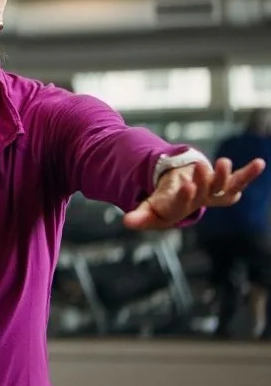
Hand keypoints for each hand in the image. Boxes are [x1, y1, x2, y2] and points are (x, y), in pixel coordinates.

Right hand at [123, 157, 266, 229]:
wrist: (182, 197)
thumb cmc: (165, 203)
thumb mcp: (150, 209)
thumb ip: (141, 216)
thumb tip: (127, 223)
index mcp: (178, 209)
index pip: (181, 205)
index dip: (185, 196)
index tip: (187, 186)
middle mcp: (199, 202)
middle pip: (203, 193)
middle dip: (204, 180)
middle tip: (200, 166)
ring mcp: (213, 193)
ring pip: (223, 188)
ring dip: (225, 175)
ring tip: (223, 161)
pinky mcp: (224, 184)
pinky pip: (239, 181)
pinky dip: (249, 173)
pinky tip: (260, 163)